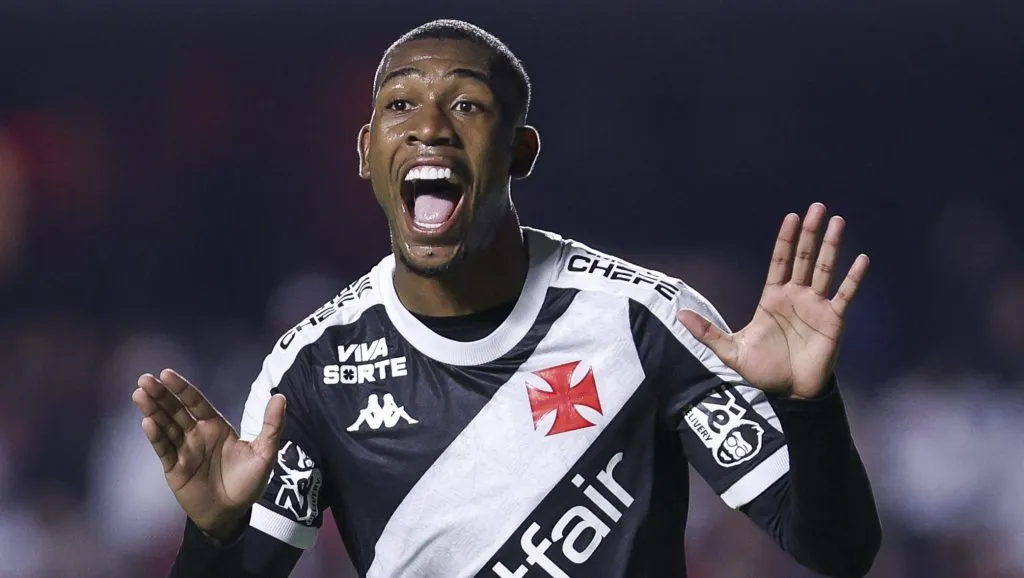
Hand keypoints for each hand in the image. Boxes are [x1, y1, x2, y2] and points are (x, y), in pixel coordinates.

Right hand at [132, 369, 285, 539]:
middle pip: (175, 410)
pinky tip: (148, 422)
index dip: (182, 388)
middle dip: (161, 394)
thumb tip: (281, 397)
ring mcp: (183, 451)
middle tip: (144, 379)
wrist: (232, 514)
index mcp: (216, 426)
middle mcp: (196, 435)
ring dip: (152, 411)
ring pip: (165, 426)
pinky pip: (163, 450)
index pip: (196, 402)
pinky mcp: (174, 469)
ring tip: (139, 395)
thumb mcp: (265, 453)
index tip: (166, 373)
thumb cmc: (248, 482)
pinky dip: (156, 436)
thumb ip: (272, 425)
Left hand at [677, 203, 868, 398]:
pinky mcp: (833, 321)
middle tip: (817, 207)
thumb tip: (679, 315)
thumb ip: (707, 331)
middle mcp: (796, 297)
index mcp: (773, 298)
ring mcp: (816, 307)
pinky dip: (853, 278)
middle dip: (810, 233)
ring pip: (825, 270)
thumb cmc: (763, 370)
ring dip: (832, 246)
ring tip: (837, 221)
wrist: (789, 393)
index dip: (786, 239)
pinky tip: (862, 259)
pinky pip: (845, 295)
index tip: (791, 216)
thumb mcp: (730, 350)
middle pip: (804, 258)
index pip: (780, 261)